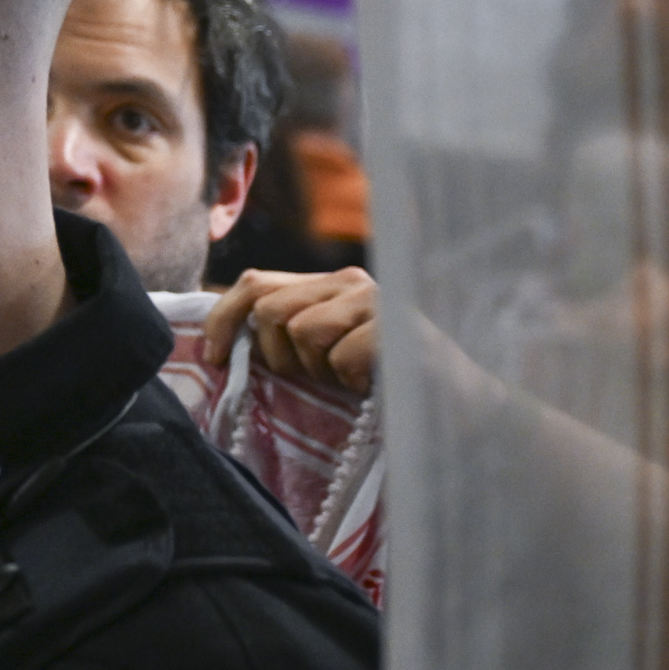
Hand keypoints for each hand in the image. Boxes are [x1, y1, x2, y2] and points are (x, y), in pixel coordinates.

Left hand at [203, 267, 377, 395]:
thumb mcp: (332, 346)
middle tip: (315, 377)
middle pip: (270, 311)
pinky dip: (351, 381)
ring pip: (304, 332)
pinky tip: (372, 384)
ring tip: (350, 379)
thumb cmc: (381, 374)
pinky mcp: (394, 327)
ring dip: (320, 371)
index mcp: (329, 282)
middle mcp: (349, 281)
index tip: (214, 357)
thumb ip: (291, 331)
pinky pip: (342, 358)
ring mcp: (374, 300)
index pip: (255, 284)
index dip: (224, 318)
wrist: (454, 388)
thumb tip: (223, 349)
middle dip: (280, 356)